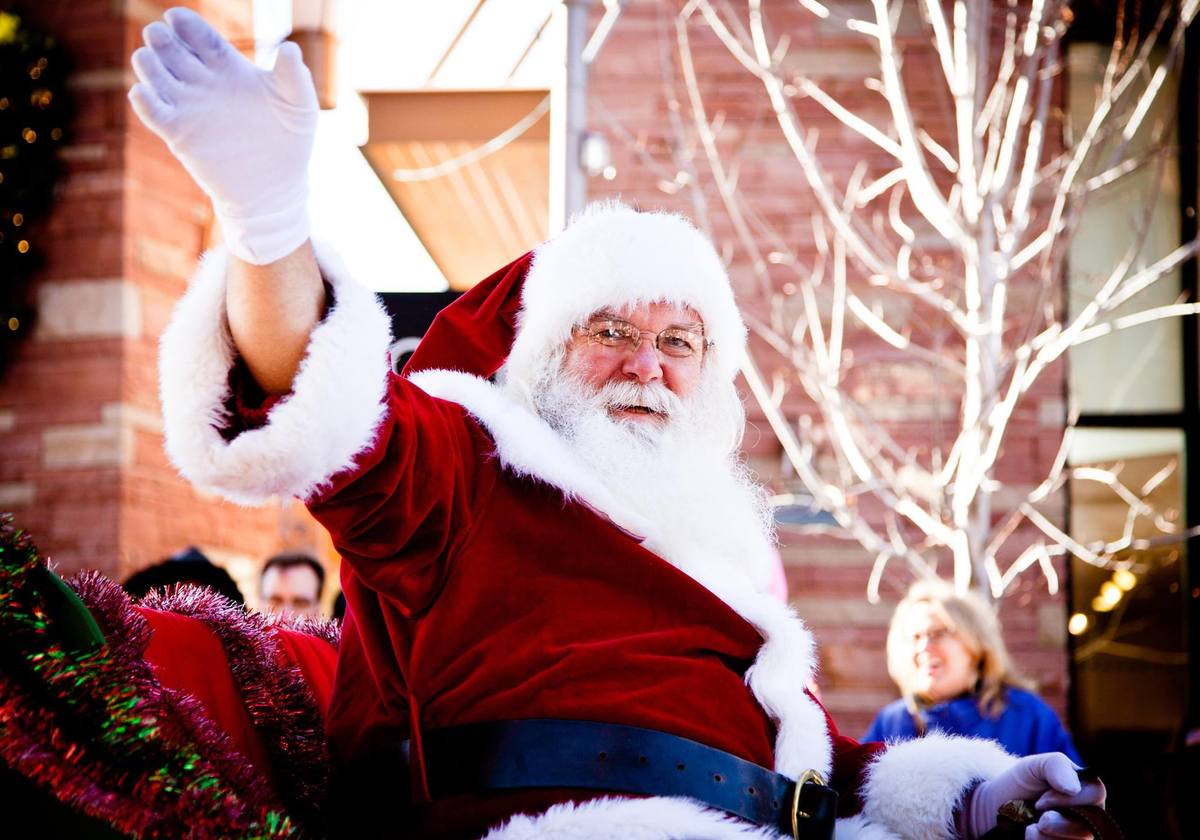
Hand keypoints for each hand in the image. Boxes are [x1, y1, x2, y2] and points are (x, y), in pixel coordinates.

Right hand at [129, 7, 317, 263]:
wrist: (275, 187)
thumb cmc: (290, 143)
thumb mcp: (299, 105)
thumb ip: (293, 75)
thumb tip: (290, 47)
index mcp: (228, 67)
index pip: (198, 35)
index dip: (184, 23)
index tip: (176, 17)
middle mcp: (203, 83)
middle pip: (171, 49)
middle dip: (160, 39)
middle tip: (160, 36)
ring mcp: (188, 107)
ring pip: (154, 74)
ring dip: (147, 64)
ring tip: (150, 59)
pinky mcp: (178, 133)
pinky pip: (152, 110)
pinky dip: (143, 99)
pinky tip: (146, 93)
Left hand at [959, 753, 1105, 838]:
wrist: (997, 805)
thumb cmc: (1022, 782)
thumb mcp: (1036, 765)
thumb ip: (1056, 765)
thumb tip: (1073, 789)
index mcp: (1086, 793)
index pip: (1096, 794)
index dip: (1069, 799)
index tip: (1043, 799)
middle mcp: (1087, 819)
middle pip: (1087, 829)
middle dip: (1058, 824)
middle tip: (1039, 817)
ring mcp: (1074, 837)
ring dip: (1046, 838)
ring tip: (1030, 828)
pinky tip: (1028, 837)